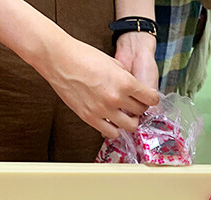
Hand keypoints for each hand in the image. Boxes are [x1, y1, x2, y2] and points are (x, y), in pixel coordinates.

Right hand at [37, 34, 159, 137]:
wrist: (59, 59)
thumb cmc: (83, 56)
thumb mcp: (113, 63)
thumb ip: (128, 79)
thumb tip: (137, 90)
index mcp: (125, 82)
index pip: (151, 99)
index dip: (151, 98)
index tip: (148, 98)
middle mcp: (116, 98)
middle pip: (141, 112)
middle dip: (140, 108)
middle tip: (134, 104)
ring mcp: (103, 110)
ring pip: (130, 126)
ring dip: (130, 120)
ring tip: (123, 113)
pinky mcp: (90, 117)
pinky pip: (112, 133)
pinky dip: (115, 128)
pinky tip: (112, 120)